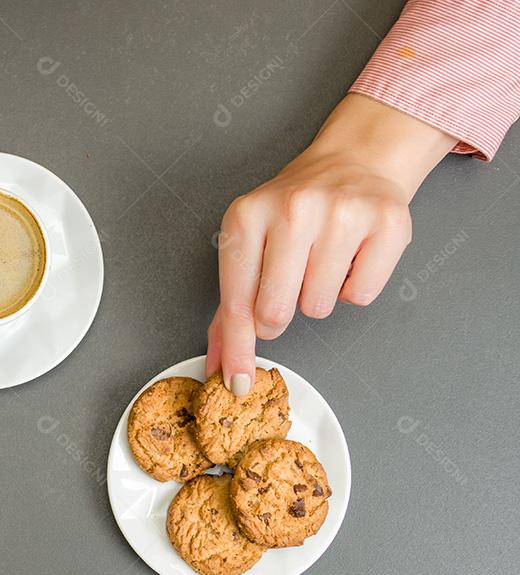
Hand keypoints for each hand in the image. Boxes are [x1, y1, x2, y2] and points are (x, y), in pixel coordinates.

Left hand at [206, 94, 456, 393]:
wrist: (352, 161)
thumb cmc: (292, 212)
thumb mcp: (248, 246)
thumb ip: (230, 308)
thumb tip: (218, 365)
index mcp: (246, 216)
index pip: (237, 301)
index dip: (237, 348)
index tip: (237, 382)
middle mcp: (292, 209)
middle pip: (276, 311)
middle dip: (279, 314)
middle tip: (288, 285)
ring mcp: (341, 212)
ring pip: (319, 307)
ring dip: (319, 296)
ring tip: (321, 258)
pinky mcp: (387, 222)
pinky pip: (360, 296)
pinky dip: (353, 287)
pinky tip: (350, 256)